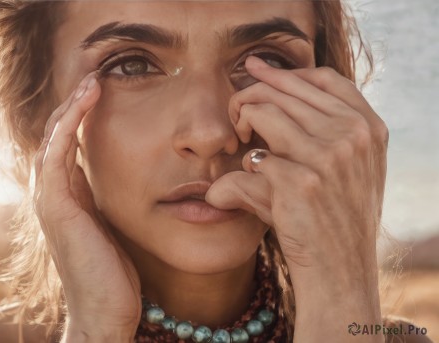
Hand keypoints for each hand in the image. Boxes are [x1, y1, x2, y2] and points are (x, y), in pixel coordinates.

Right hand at [34, 73, 140, 341]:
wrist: (104, 312)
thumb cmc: (113, 274)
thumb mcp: (112, 227)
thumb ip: (108, 202)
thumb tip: (131, 181)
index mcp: (67, 198)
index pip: (68, 146)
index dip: (81, 117)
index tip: (101, 91)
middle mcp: (52, 195)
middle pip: (56, 137)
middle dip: (74, 105)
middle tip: (94, 75)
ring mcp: (49, 201)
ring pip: (53, 139)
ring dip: (70, 108)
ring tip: (90, 80)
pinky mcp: (55, 207)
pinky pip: (56, 154)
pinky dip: (68, 126)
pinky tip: (84, 104)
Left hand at [207, 56, 387, 340]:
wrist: (340, 270)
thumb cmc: (335, 218)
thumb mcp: (346, 169)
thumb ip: (320, 129)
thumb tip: (270, 89)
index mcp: (369, 127)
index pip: (322, 80)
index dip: (284, 72)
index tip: (255, 69)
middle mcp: (353, 135)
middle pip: (286, 91)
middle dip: (250, 97)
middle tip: (236, 118)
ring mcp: (329, 157)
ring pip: (264, 112)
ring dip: (241, 123)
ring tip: (237, 144)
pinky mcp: (300, 182)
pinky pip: (252, 159)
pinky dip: (235, 175)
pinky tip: (231, 190)